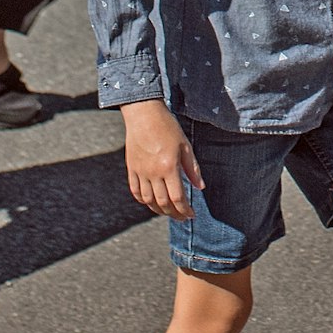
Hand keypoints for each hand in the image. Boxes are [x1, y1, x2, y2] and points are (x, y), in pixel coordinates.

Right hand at [122, 99, 203, 219]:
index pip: (178, 198)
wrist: (144, 114)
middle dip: (174, 214)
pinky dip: (143, 201)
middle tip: (181, 217)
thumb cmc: (168, 127)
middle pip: (163, 203)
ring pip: (148, 200)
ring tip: (168, 212)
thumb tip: (200, 187)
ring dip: (158, 210)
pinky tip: (151, 202)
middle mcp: (153, 173)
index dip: (185, 210)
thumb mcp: (185, 146)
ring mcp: (140, 172)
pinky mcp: (131, 168)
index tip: (191, 214)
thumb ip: (193, 168)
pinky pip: (135, 191)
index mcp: (169, 167)